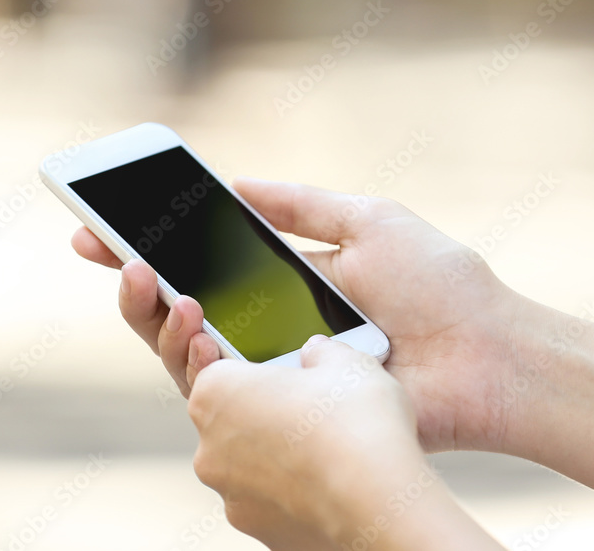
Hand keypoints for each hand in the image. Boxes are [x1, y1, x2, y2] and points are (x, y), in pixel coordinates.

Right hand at [72, 177, 521, 452]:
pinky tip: (186, 324)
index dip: (157, 243)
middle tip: (105, 251)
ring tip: (145, 281)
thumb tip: (236, 182)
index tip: (106, 224)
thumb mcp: (368, 220)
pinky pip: (228, 393)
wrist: (488, 359)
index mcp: (290, 278)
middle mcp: (276, 325)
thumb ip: (301, 204)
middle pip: (188, 306)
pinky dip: (198, 359)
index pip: (208, 259)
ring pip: (194, 351)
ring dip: (159, 314)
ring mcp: (280, 371)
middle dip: (138, 279)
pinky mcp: (290, 412)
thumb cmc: (440, 285)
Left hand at [187, 335, 441, 548]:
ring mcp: (231, 495)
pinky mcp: (256, 530)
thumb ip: (323, 352)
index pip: (217, 371)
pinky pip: (271, 501)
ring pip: (250, 464)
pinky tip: (330, 483)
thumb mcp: (347, 361)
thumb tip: (317, 353)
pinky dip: (293, 492)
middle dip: (267, 412)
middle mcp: (210, 447)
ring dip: (279, 455)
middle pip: (232, 419)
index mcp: (216, 393)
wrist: (381, 507)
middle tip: (314, 408)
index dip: (255, 370)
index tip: (284, 374)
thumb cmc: (356, 426)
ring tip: (329, 449)